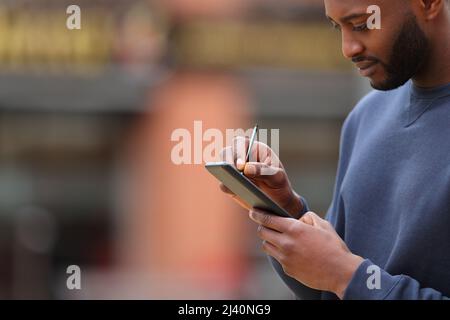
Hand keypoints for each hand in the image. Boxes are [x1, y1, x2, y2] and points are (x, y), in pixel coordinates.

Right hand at [218, 136, 303, 216]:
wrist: (278, 200)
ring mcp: (234, 171)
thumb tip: (247, 168)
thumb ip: (264, 171)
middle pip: (227, 153)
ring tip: (231, 181)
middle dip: (227, 161)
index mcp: (254, 149)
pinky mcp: (230, 184)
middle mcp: (242, 157)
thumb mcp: (277, 176)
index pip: (241, 143)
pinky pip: (223, 184)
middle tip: (233, 172)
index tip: (241, 165)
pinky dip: (226, 186)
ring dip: (224, 174)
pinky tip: (233, 191)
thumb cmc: (279, 183)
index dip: (239, 152)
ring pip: (222, 168)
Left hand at [249, 208, 363, 298]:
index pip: (268, 219)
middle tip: (267, 225)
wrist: (340, 272)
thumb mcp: (323, 225)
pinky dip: (280, 254)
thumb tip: (299, 219)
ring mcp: (285, 258)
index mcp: (294, 229)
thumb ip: (308, 217)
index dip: (258, 214)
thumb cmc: (334, 247)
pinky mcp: (287, 269)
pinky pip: (277, 258)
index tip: (253, 212)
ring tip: (280, 239)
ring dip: (270, 241)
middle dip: (263, 227)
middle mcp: (286, 243)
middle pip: (262, 232)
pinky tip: (292, 253)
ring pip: (266, 246)